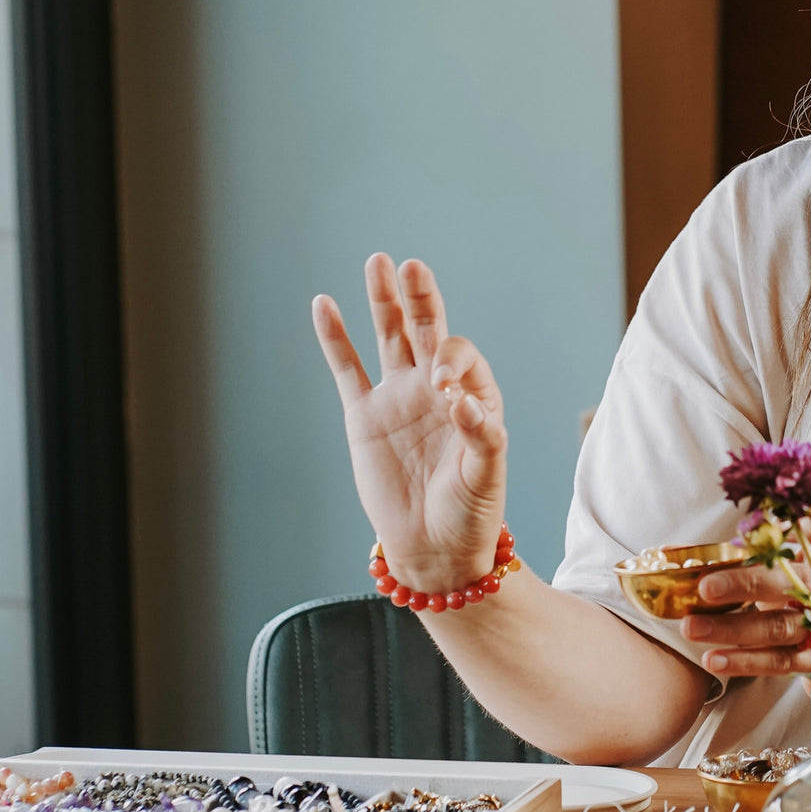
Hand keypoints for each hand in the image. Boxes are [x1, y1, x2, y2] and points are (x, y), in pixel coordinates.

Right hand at [312, 255, 507, 591]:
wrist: (434, 549)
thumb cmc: (470, 513)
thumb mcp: (486, 476)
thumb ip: (482, 437)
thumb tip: (463, 404)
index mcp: (473, 398)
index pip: (461, 358)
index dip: (452, 361)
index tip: (443, 388)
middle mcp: (436, 390)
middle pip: (427, 332)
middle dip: (421, 299)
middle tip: (412, 267)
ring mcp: (398, 398)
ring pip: (389, 338)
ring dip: (384, 302)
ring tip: (379, 263)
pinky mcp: (364, 416)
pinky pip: (347, 369)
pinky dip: (335, 337)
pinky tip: (324, 304)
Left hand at [680, 523, 810, 676]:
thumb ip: (789, 542)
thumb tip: (731, 541)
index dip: (785, 533)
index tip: (745, 534)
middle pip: (795, 584)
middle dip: (746, 585)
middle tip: (705, 587)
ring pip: (781, 628)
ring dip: (733, 629)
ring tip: (693, 629)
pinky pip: (783, 662)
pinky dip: (747, 662)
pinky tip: (715, 660)